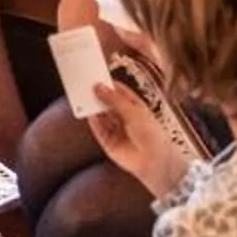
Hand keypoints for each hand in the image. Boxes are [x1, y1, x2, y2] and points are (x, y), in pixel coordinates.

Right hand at [88, 72, 192, 196]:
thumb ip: (114, 99)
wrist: (153, 161)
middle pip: (107, 103)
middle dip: (97, 95)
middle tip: (85, 84)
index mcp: (134, 107)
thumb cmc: (151, 134)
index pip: (118, 92)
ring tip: (83, 97)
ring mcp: (116, 130)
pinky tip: (88, 114)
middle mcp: (124, 117)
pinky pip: (98, 130)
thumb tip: (99, 87)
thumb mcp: (134, 111)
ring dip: (92, 107)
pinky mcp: (108, 142)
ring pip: (101, 116)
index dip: (108, 84)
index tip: (96, 75)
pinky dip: (92, 122)